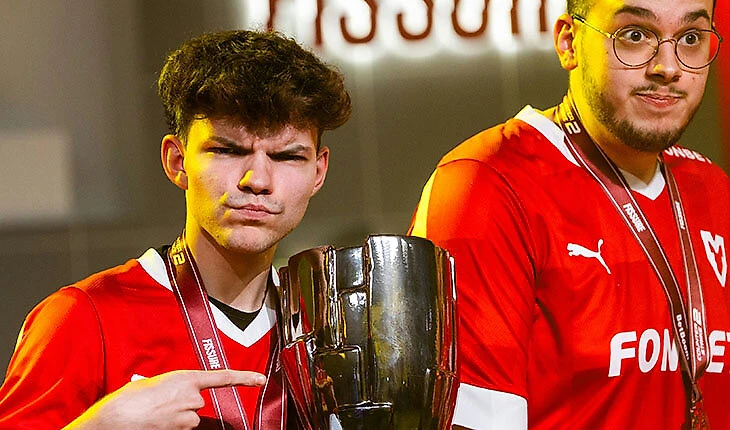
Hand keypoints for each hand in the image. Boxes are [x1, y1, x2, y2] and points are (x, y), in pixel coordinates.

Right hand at [64, 369, 265, 429]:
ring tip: (154, 415)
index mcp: (185, 377)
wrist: (115, 420)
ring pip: (190, 418)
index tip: (260, 379)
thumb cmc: (126, 401)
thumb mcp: (149, 383)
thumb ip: (165, 385)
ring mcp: (188, 416)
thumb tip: (163, 390)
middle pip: (198, 402)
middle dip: (182, 404)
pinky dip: (172, 426)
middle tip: (159, 404)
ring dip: (176, 417)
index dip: (244, 378)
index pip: (222, 377)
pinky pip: (183, 428)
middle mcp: (191, 396)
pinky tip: (157, 423)